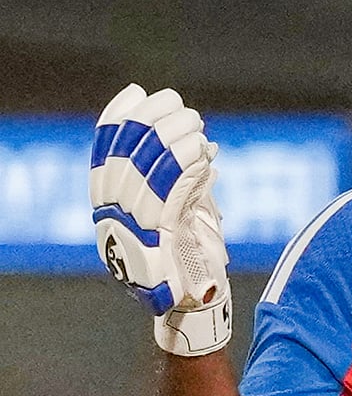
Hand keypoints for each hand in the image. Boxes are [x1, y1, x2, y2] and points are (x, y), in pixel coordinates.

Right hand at [90, 84, 231, 356]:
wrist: (193, 301)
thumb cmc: (191, 255)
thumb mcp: (185, 207)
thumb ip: (185, 176)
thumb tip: (200, 139)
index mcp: (110, 209)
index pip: (104, 155)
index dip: (117, 121)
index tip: (135, 93)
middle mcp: (112, 218)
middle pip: (124, 155)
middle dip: (150, 121)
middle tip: (175, 103)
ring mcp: (133, 229)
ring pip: (147, 169)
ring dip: (173, 138)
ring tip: (195, 123)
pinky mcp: (159, 238)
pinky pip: (171, 191)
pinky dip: (187, 165)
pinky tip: (203, 147)